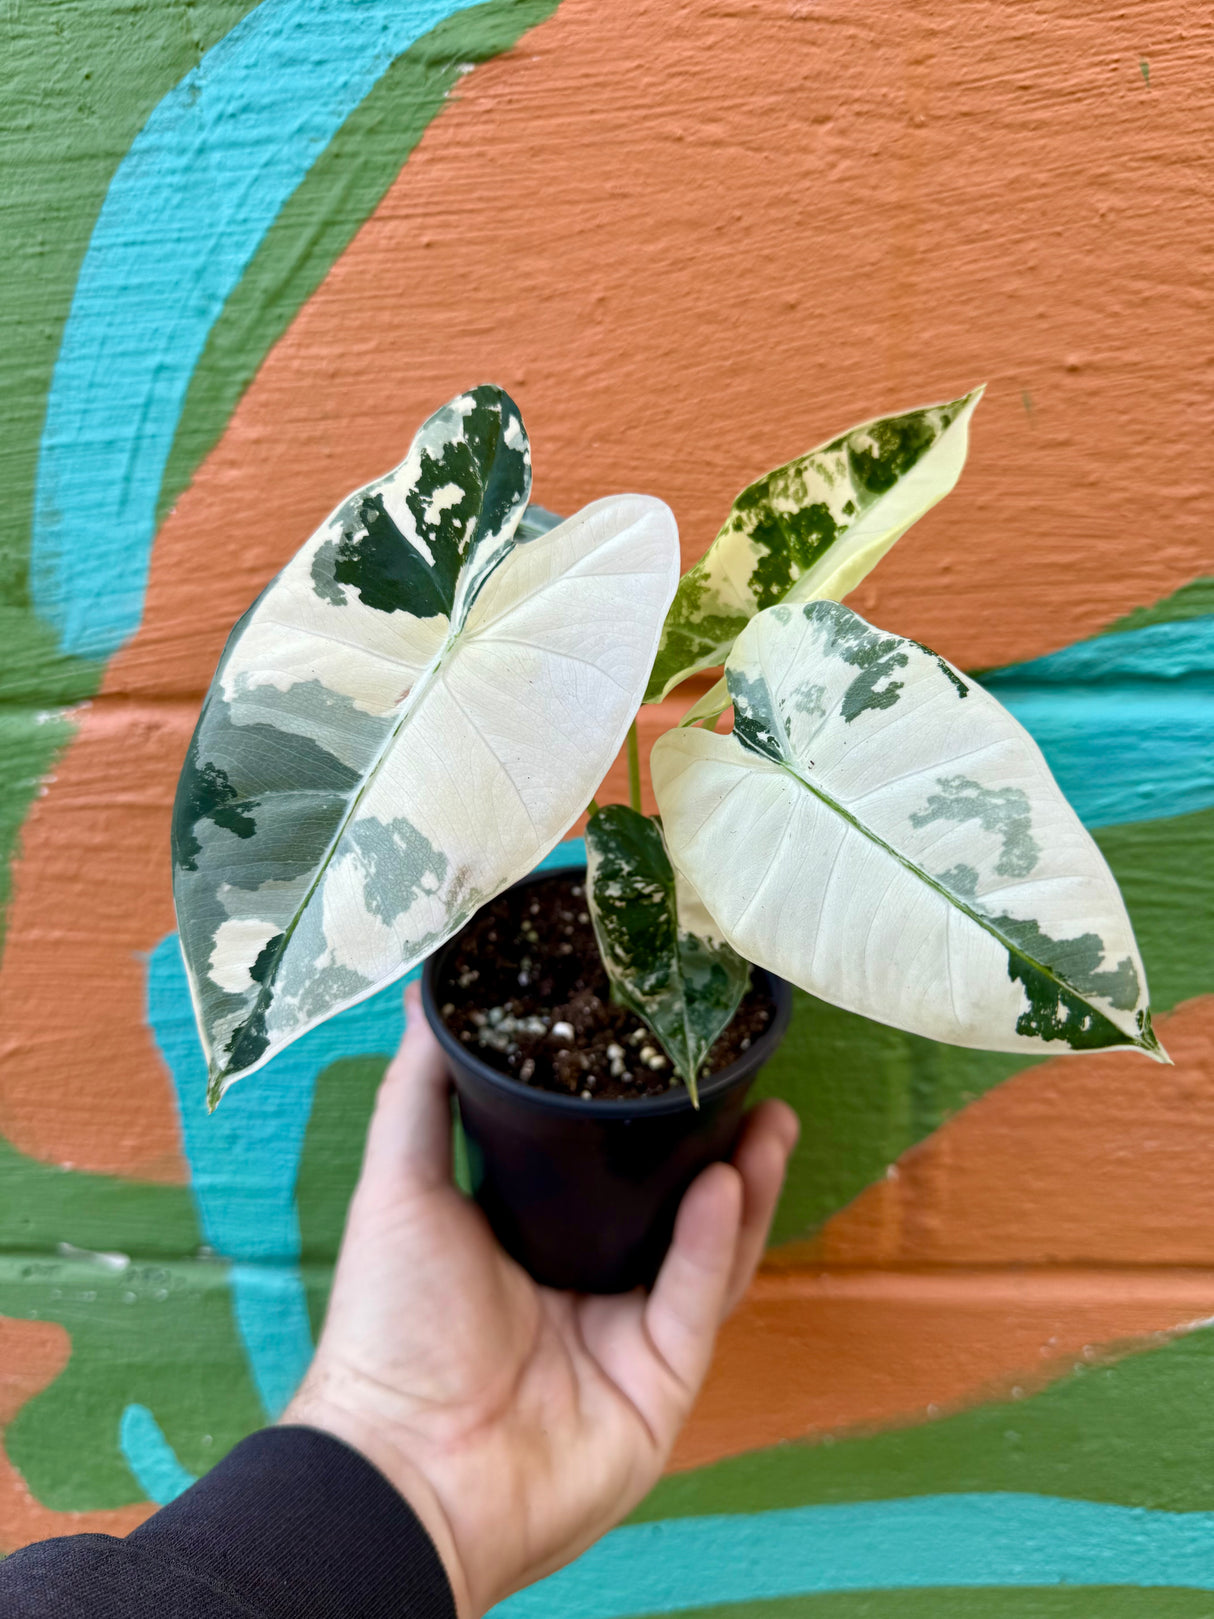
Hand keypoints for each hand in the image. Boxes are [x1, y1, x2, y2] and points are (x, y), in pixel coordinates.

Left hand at [284, 981, 798, 1617]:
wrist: (403, 1464)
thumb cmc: (390, 1325)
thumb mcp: (401, 1186)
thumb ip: (421, 1093)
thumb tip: (427, 994)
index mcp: (532, 1237)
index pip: (609, 1166)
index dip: (647, 1113)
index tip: (674, 1048)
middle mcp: (589, 1281)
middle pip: (676, 1203)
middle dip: (720, 1144)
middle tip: (750, 1079)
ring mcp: (629, 1333)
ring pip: (708, 1249)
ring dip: (744, 1184)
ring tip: (769, 1119)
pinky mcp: (661, 1382)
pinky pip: (695, 1301)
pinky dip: (712, 1242)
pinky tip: (724, 1185)